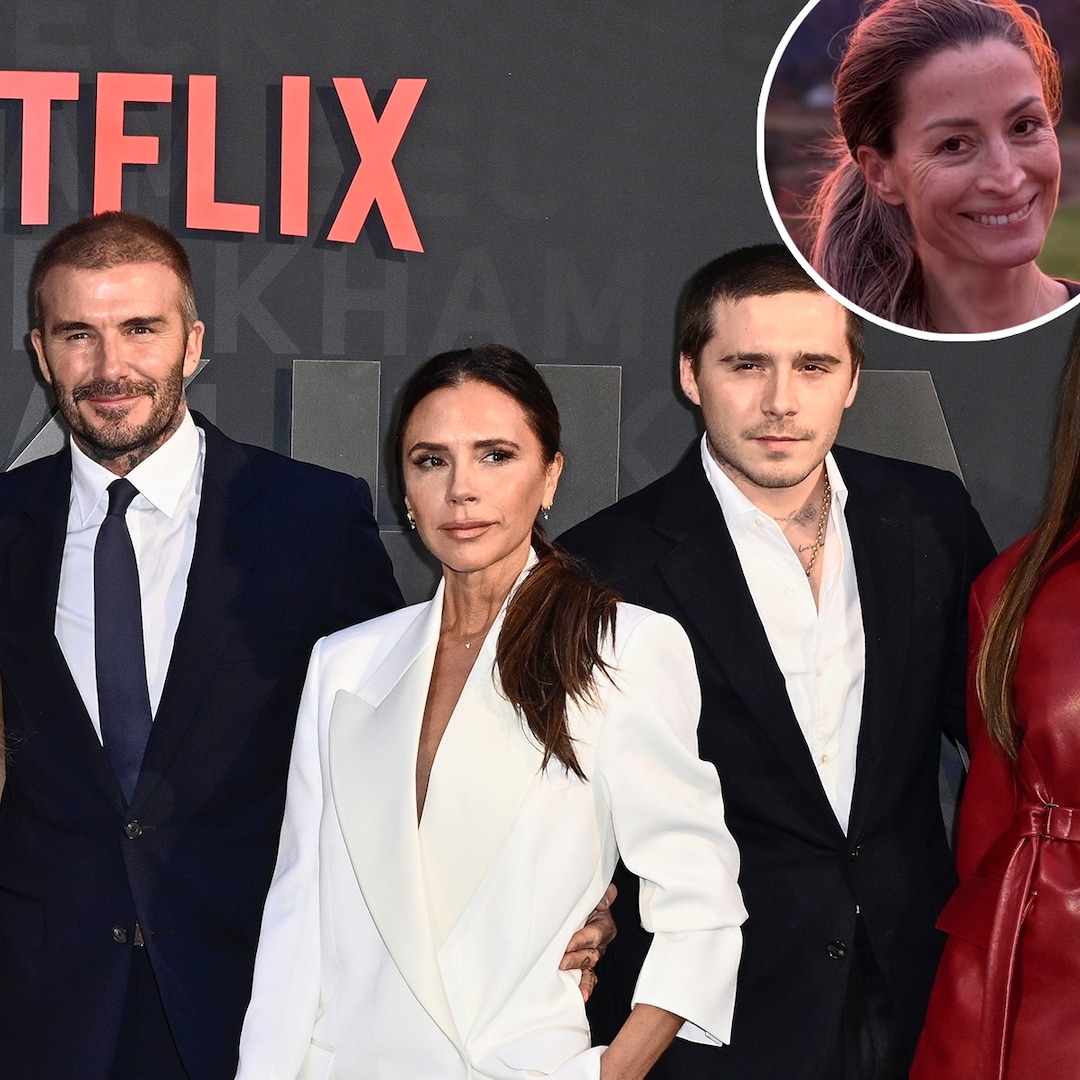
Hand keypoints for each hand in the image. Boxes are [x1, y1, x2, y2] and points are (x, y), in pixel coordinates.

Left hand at [560, 882, 617, 1000]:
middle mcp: (600, 943)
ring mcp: (592, 954)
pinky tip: (582, 995)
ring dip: (579, 974)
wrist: (581, 906)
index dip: (581, 940)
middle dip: (576, 958)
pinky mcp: (584, 963)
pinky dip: (586, 986)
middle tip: (561, 961)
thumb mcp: (596, 892)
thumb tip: (604, 902)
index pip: (594, 935)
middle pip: (591, 954)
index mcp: (604, 925)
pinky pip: (588, 977)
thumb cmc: (588, 900)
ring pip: (588, 967)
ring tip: (568, 978)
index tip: (568, 944)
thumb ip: (605, 893)